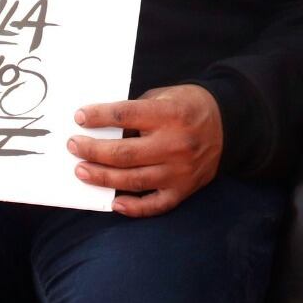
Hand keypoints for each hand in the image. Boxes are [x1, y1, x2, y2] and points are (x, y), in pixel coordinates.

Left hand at [68, 84, 222, 216]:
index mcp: (170, 114)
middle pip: (124, 153)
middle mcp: (175, 144)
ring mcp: (179, 171)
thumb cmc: (190, 106)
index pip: (125, 115)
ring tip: (81, 171)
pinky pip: (155, 205)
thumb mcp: (167, 95)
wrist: (229, 125)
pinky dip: (133, 207)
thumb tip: (102, 125)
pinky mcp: (183, 189)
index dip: (99, 116)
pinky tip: (114, 202)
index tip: (80, 117)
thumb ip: (138, 109)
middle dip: (92, 150)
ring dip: (102, 178)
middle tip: (73, 146)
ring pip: (133, 180)